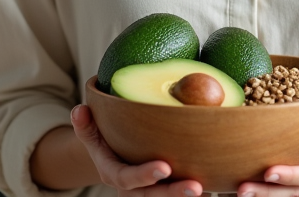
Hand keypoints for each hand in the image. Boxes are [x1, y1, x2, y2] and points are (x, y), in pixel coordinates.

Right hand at [71, 104, 204, 196]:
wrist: (116, 157)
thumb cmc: (107, 142)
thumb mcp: (92, 135)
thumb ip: (86, 126)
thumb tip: (79, 110)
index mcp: (115, 175)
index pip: (127, 179)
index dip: (144, 175)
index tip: (164, 167)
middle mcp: (135, 191)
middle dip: (174, 194)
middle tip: (196, 187)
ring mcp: (151, 194)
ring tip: (210, 189)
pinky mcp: (168, 191)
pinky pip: (182, 196)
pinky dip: (202, 192)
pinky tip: (219, 185)